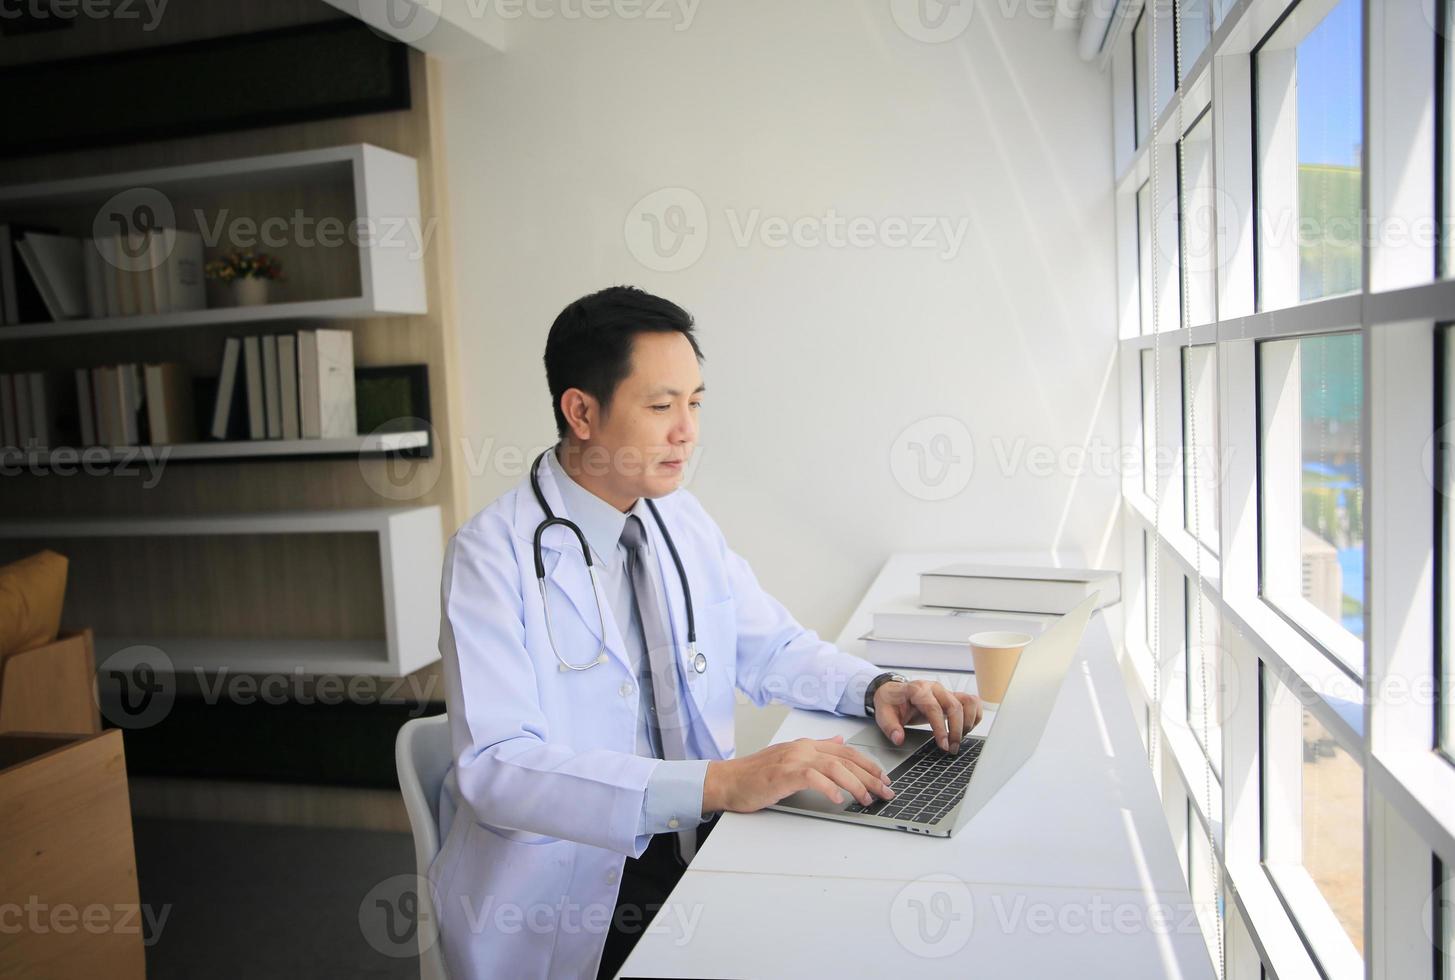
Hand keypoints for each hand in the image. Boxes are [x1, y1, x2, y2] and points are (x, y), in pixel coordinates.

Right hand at [702, 736, 895, 814]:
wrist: (727, 781)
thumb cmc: (755, 775)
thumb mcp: (789, 757)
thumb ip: (815, 749)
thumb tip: (838, 740)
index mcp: (805, 745)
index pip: (844, 750)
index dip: (867, 763)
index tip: (883, 777)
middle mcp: (802, 748)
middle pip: (845, 759)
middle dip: (870, 776)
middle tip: (886, 791)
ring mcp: (793, 759)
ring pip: (834, 767)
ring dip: (856, 784)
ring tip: (867, 799)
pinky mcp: (784, 774)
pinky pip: (813, 778)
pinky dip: (829, 788)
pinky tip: (840, 799)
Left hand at [873, 679, 982, 752]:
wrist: (893, 692)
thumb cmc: (890, 703)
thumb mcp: (883, 714)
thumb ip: (890, 727)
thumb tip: (899, 739)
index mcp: (917, 690)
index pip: (934, 708)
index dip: (941, 728)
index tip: (943, 745)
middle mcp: (934, 688)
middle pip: (955, 706)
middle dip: (957, 730)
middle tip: (952, 748)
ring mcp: (945, 691)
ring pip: (968, 702)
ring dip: (968, 722)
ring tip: (959, 739)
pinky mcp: (952, 697)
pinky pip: (971, 702)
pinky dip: (974, 716)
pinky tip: (966, 729)